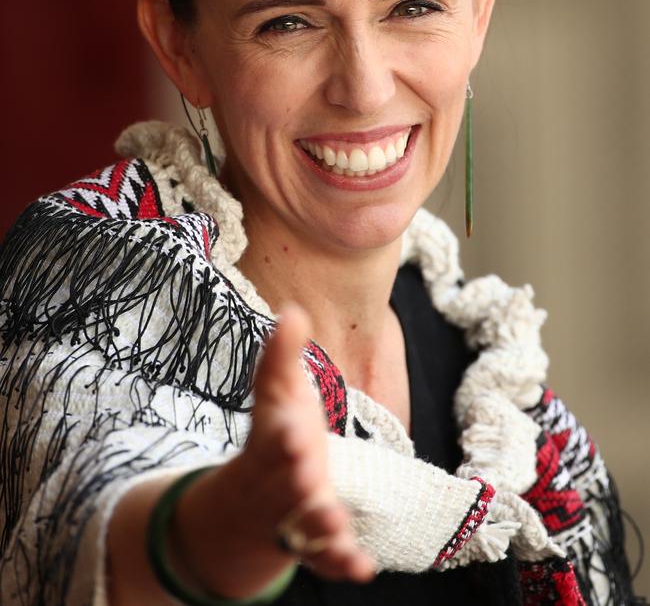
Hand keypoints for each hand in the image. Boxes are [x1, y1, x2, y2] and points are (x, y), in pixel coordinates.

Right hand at [173, 303, 374, 599]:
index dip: (282, 435)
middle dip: (295, 480)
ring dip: (319, 527)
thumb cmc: (275, 434)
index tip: (294, 430)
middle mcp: (280, 481)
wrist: (251, 499)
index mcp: (271, 442)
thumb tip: (293, 309)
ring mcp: (295, 516)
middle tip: (307, 475)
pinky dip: (341, 563)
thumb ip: (281, 353)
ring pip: (304, 526)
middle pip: (285, 483)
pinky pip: (325, 559)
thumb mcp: (276, 391)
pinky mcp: (313, 543)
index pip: (273, 437)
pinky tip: (362, 568)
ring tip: (334, 525)